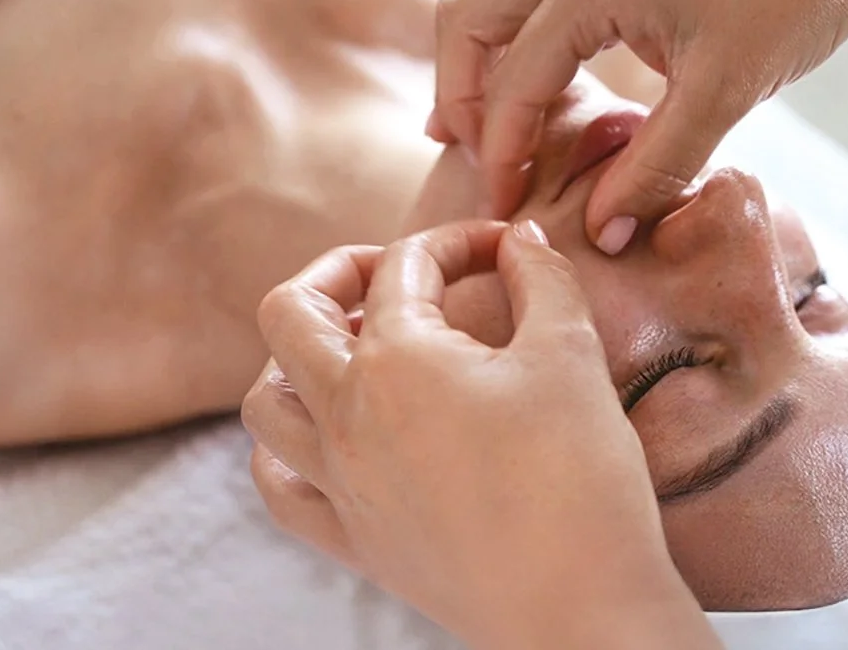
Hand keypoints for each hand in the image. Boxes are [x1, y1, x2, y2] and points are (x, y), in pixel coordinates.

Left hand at [243, 220, 719, 649]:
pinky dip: (285, 451)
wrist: (579, 609)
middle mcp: (347, 416)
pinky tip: (327, 438)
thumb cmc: (578, 478)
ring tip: (351, 351)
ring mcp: (340, 483)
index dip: (456, 242)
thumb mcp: (570, 354)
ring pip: (267, 401)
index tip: (501, 250)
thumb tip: (522, 237)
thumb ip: (542, 277)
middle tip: (392, 275)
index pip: (406, 266)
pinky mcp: (354, 541)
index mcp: (397, 360)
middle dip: (336, 273)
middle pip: (290, 314)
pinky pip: (281, 489)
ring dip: (295, 358)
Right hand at [429, 0, 847, 252]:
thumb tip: (604, 233)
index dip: (501, 154)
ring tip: (481, 113)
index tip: (502, 205)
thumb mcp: (725, 90)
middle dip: (458, 97)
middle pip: (464, 21)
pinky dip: (503, 19)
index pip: (513, 83)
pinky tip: (527, 58)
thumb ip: (656, 167)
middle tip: (473, 158)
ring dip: (471, 51)